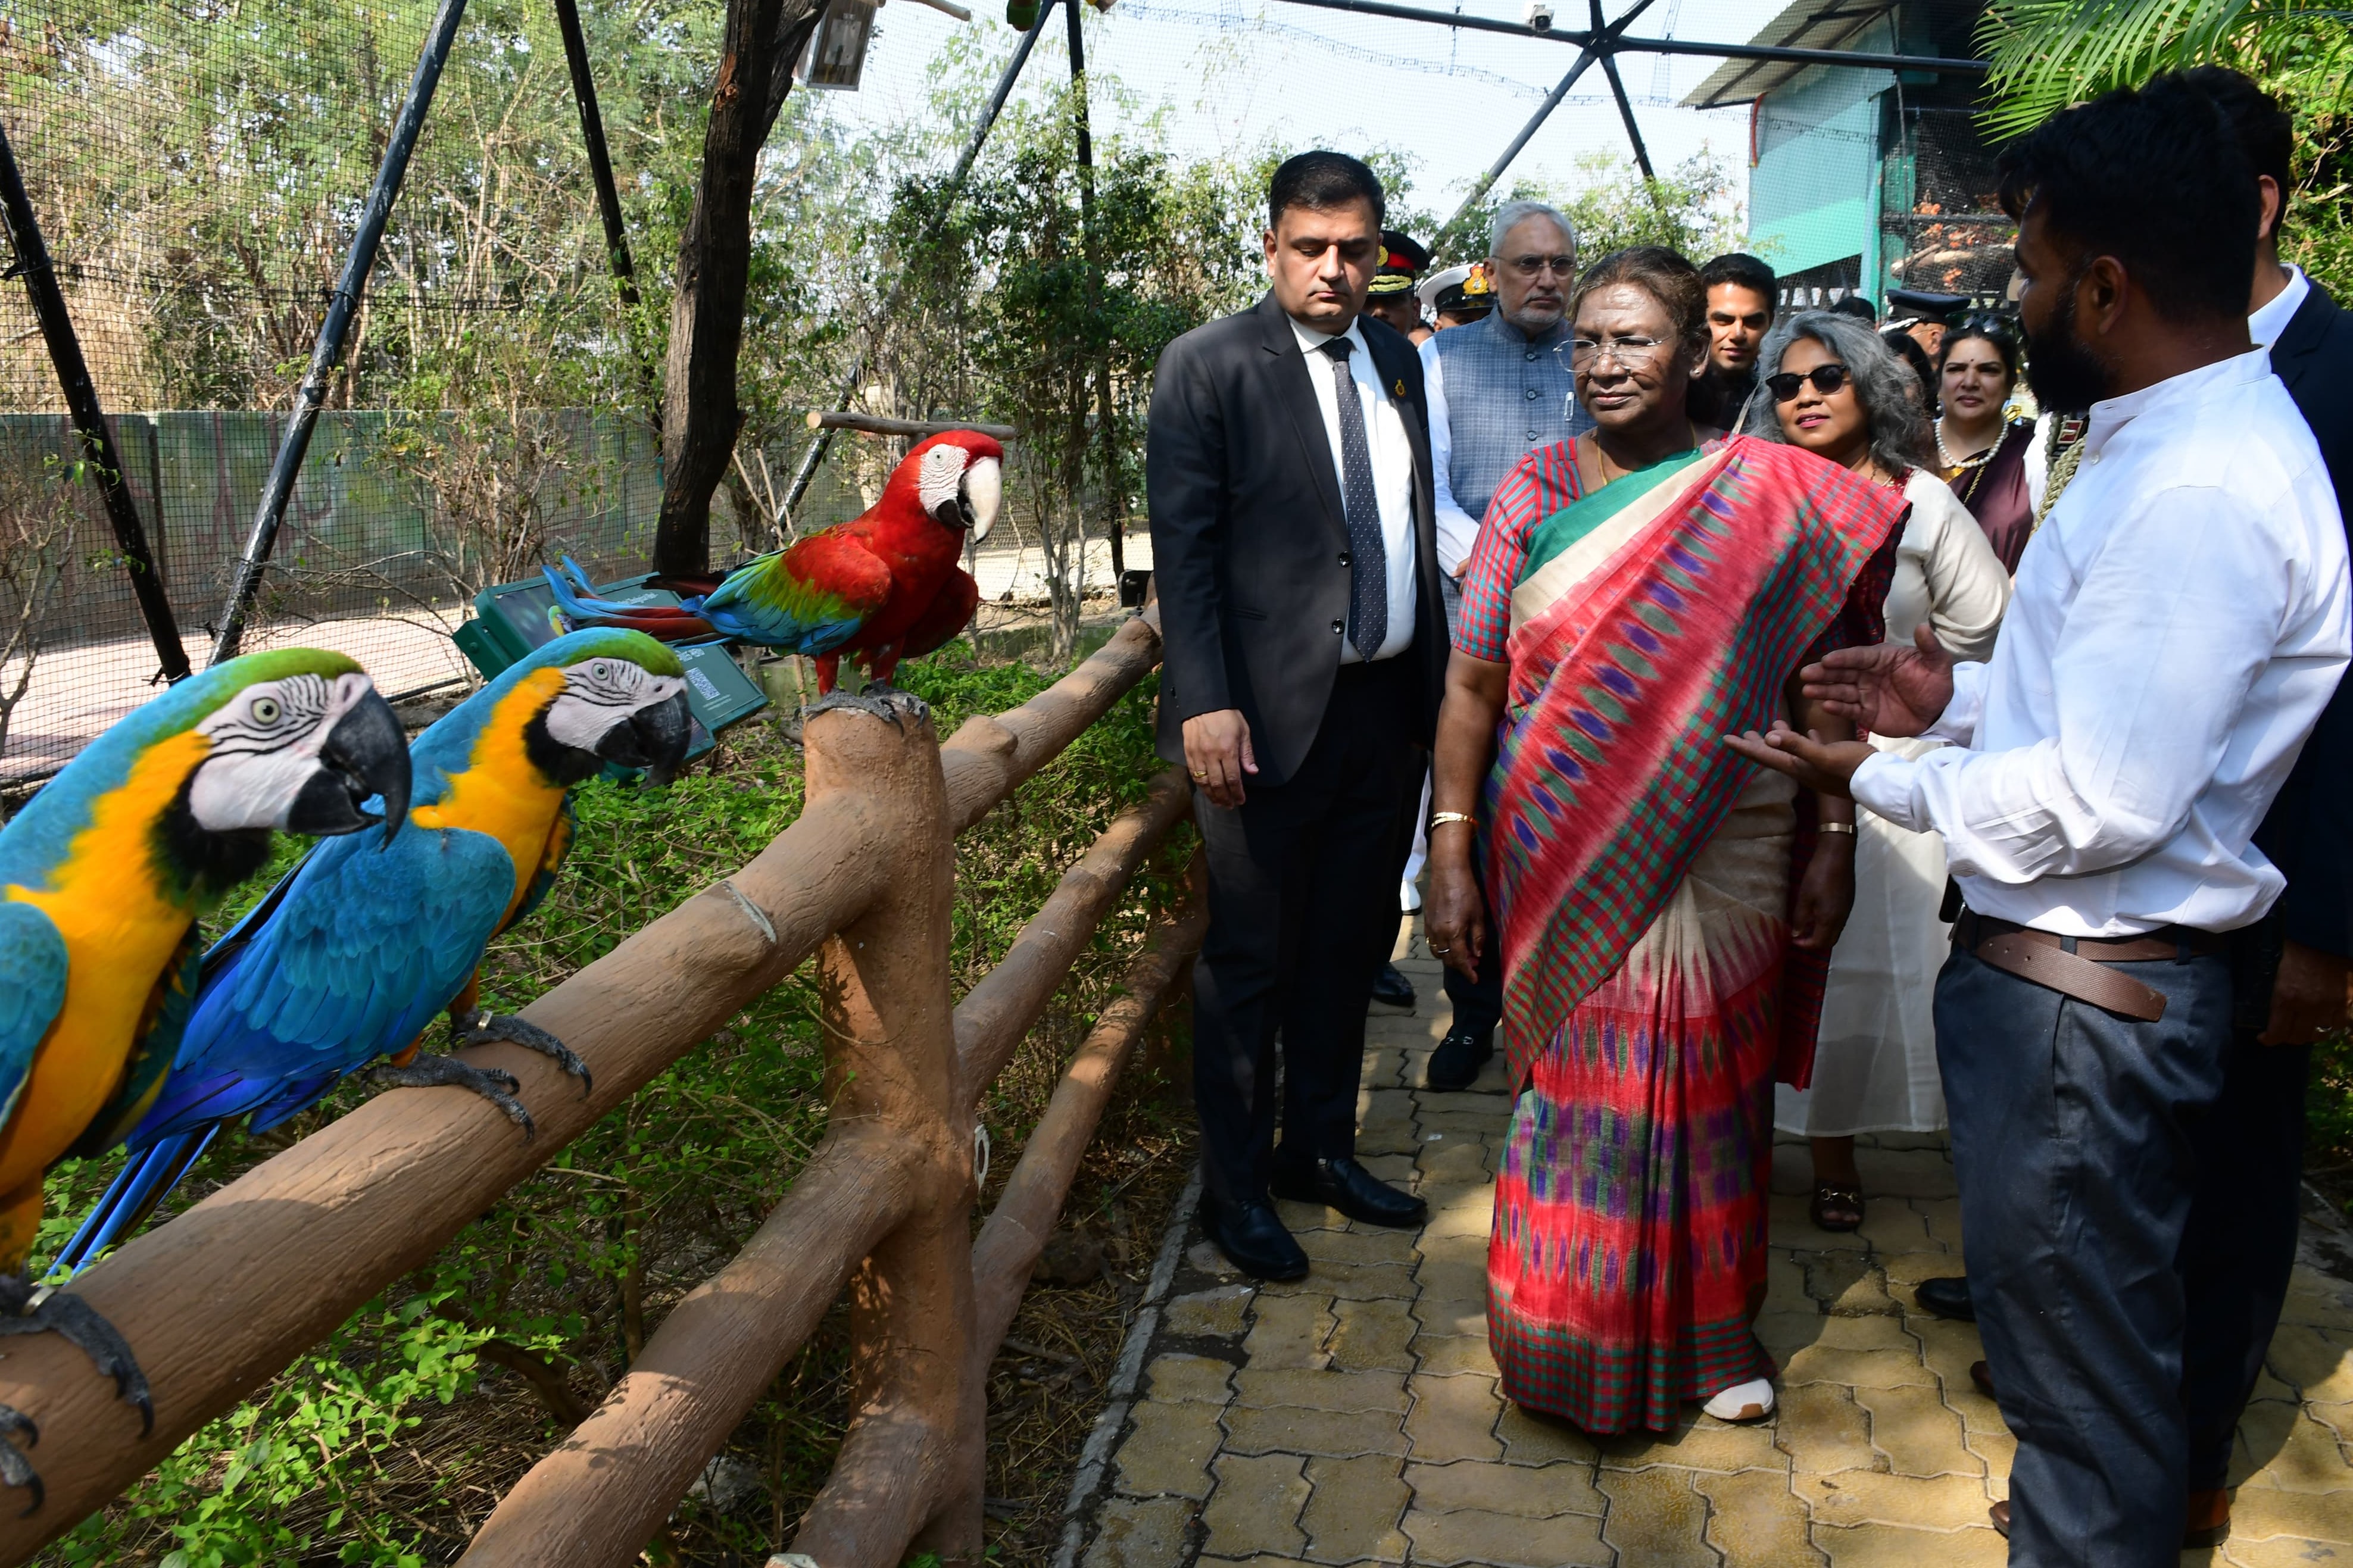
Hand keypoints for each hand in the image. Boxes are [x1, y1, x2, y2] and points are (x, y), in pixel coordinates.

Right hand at [1183, 709, 1256, 807]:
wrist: (1202, 703)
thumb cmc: (1227, 716)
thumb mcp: (1243, 731)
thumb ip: (1247, 753)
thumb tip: (1253, 772)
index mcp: (1227, 750)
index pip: (1233, 779)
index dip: (1237, 793)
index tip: (1241, 800)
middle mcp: (1211, 756)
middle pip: (1218, 785)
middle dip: (1225, 798)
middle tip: (1230, 806)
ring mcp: (1198, 755)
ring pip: (1204, 783)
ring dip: (1212, 796)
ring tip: (1219, 803)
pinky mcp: (1188, 754)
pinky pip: (1194, 775)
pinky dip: (1201, 786)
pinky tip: (1207, 791)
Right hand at [1422, 838, 1486, 979]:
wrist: (1448, 872)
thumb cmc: (1467, 891)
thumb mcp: (1478, 915)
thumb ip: (1478, 937)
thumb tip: (1477, 954)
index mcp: (1453, 933)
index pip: (1460, 960)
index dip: (1468, 972)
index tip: (1475, 979)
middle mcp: (1438, 934)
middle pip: (1447, 959)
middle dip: (1460, 965)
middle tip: (1472, 964)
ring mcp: (1430, 928)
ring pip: (1437, 952)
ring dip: (1449, 958)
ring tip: (1461, 955)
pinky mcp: (1426, 921)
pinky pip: (1431, 942)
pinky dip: (1440, 948)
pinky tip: (1450, 943)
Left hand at [1723, 723, 1874, 799]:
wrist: (1879, 782)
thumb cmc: (1850, 768)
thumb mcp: (1822, 755)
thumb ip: (1796, 746)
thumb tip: (1769, 736)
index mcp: (1796, 765)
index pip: (1763, 755)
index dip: (1744, 747)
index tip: (1725, 739)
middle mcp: (1802, 767)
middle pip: (1773, 754)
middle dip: (1757, 743)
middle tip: (1743, 732)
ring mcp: (1816, 766)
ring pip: (1792, 750)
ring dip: (1781, 738)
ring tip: (1773, 724)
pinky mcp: (1831, 761)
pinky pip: (1813, 749)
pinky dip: (1805, 740)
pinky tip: (1807, 731)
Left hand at [1791, 833, 1854, 950]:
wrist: (1838, 855)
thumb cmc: (1818, 875)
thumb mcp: (1804, 897)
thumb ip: (1800, 918)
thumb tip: (1796, 934)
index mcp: (1830, 919)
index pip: (1820, 943)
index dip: (1805, 945)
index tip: (1793, 940)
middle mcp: (1841, 918)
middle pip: (1830, 941)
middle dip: (1815, 943)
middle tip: (1800, 936)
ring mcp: (1847, 910)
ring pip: (1835, 931)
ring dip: (1822, 934)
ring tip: (1806, 926)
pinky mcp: (1848, 902)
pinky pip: (1838, 921)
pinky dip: (1827, 925)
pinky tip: (1817, 915)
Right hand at [1798, 624, 1956, 737]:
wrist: (1940, 711)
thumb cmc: (1936, 683)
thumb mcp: (1938, 663)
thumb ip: (1929, 646)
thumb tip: (1923, 626)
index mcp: (1882, 659)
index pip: (1859, 656)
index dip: (1843, 658)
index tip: (1828, 659)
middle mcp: (1869, 675)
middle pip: (1843, 672)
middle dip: (1824, 673)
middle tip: (1806, 673)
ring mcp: (1865, 694)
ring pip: (1841, 691)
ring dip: (1824, 690)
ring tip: (1808, 690)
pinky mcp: (1866, 713)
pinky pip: (1849, 710)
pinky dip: (1837, 708)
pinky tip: (1825, 705)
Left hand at [2259, 938, 2352, 1045]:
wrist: (2324, 936)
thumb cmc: (2294, 950)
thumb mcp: (2275, 971)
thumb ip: (2273, 993)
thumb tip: (2263, 1007)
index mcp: (2286, 998)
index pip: (2278, 1033)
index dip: (2270, 1039)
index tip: (2265, 1038)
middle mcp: (2309, 1006)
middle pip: (2300, 1037)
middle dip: (2290, 1037)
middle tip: (2286, 1032)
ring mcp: (2331, 1005)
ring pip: (2321, 1033)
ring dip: (2312, 1032)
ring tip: (2306, 1026)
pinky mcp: (2348, 1001)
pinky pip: (2341, 1024)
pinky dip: (2333, 1024)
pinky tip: (2327, 1019)